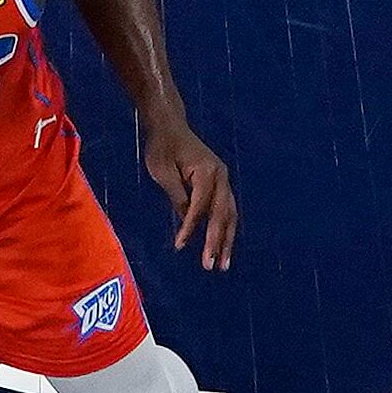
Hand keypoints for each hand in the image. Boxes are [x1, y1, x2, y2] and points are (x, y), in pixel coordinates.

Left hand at [148, 122, 238, 266]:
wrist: (170, 126)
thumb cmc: (162, 147)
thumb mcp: (163, 172)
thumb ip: (177, 196)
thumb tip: (186, 220)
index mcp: (207, 172)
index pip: (199, 206)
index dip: (190, 227)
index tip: (179, 246)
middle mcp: (221, 176)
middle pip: (222, 214)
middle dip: (217, 242)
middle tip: (211, 266)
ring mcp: (223, 179)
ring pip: (229, 215)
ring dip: (227, 240)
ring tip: (223, 264)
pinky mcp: (219, 183)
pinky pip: (225, 210)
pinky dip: (224, 229)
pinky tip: (221, 246)